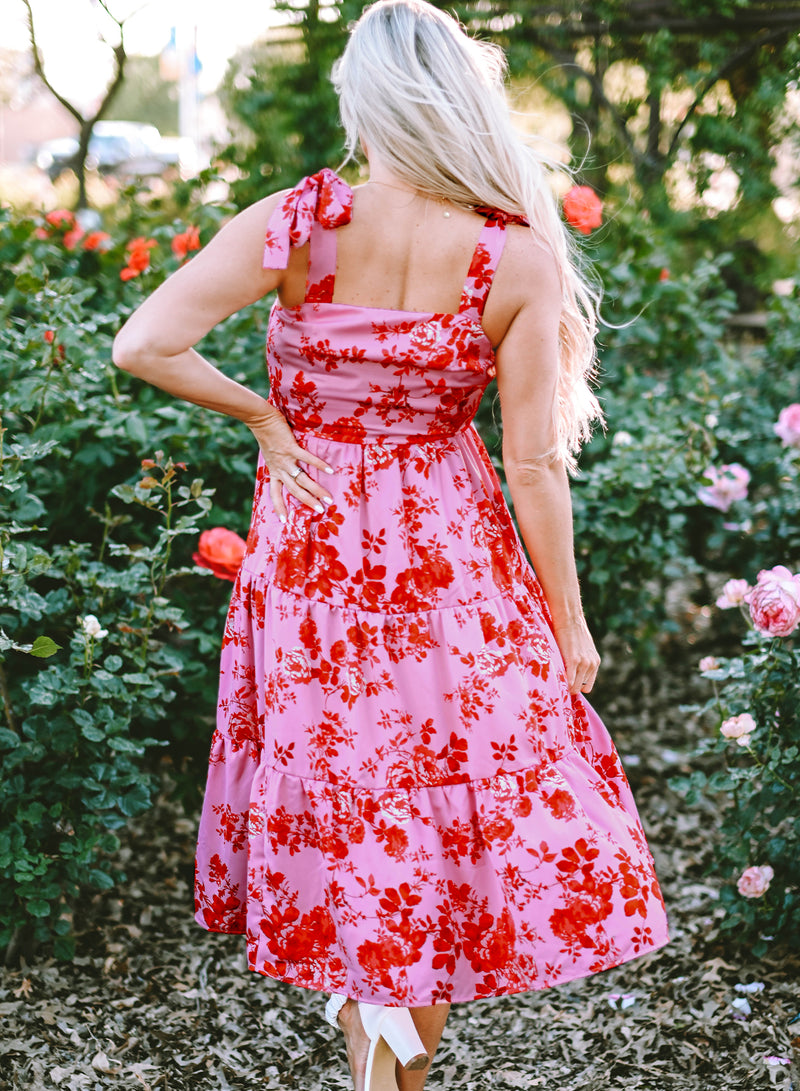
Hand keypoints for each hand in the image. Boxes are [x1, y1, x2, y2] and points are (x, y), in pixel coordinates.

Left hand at [245, 405, 334, 521]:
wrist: (260, 420)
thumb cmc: (266, 435)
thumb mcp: (270, 454)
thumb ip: (279, 462)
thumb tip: (290, 467)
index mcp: (274, 472)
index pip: (275, 494)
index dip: (279, 508)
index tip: (284, 521)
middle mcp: (280, 469)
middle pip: (294, 491)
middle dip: (308, 502)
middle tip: (320, 511)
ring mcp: (286, 459)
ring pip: (302, 479)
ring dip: (316, 490)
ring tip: (328, 499)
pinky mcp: (291, 448)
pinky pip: (307, 459)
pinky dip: (319, 465)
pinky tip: (330, 470)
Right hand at [550, 615, 600, 695]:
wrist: (569, 619)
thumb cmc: (573, 632)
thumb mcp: (584, 649)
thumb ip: (582, 661)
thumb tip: (573, 673)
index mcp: (595, 662)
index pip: (588, 686)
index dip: (577, 686)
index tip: (568, 684)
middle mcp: (592, 664)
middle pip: (581, 688)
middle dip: (571, 687)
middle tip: (560, 683)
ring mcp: (583, 663)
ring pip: (575, 687)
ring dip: (567, 685)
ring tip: (558, 679)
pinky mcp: (573, 661)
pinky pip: (569, 681)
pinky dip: (564, 683)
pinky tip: (558, 679)